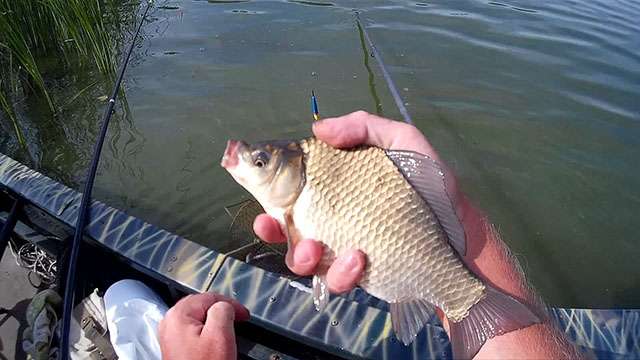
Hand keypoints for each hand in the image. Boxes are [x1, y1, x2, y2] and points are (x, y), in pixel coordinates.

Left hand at [159, 293, 249, 359]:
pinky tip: (216, 341)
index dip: (231, 304)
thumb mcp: (220, 335)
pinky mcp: (176, 347)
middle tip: (238, 320)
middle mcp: (170, 323)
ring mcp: (171, 335)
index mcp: (179, 315)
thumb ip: (223, 310)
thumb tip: (224, 305)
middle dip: (222, 311)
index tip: (244, 315)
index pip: (210, 297)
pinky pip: (194, 331)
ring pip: (198, 318)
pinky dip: (207, 332)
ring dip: (215, 321)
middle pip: (202, 305)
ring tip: (229, 331)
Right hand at [253, 110, 451, 293]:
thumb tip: (317, 128)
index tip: (257, 185)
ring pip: (304, 258)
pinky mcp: (358, 275)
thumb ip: (364, 128)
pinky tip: (358, 259)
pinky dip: (340, 273)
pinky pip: (335, 279)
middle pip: (288, 225)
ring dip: (301, 255)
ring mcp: (344, 248)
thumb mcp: (404, 143)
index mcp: (339, 186)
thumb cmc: (431, 185)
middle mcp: (335, 217)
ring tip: (316, 248)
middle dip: (272, 227)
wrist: (461, 235)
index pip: (296, 186)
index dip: (271, 188)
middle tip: (271, 222)